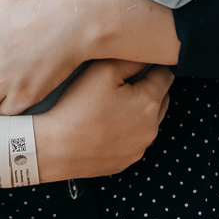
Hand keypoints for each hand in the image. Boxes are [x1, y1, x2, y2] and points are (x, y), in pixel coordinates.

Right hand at [36, 59, 172, 179]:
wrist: (53, 148)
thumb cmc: (76, 106)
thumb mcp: (104, 70)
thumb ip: (132, 59)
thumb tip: (149, 56)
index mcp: (149, 103)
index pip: (165, 75)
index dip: (153, 66)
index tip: (138, 64)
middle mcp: (151, 128)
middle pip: (161, 99)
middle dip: (149, 88)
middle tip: (124, 83)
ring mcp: (140, 148)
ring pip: (149, 121)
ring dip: (140, 111)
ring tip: (113, 105)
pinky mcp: (127, 161)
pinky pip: (135, 140)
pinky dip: (128, 131)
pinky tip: (107, 125)